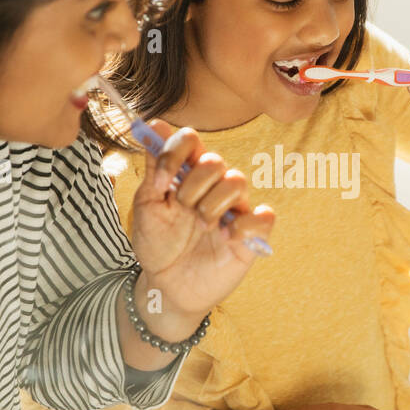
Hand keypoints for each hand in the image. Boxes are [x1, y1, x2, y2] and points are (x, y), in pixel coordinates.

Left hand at [130, 120, 274, 319]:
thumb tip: (154, 125)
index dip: (176, 151)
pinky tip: (225, 238)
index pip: (191, 140)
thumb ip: (154, 166)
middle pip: (215, 160)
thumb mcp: (146, 204)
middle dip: (192, 186)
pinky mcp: (251, 234)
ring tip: (200, 226)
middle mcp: (214, 185)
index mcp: (188, 173)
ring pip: (237, 182)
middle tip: (181, 209)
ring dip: (212, 205)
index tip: (161, 181)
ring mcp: (235, 208)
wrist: (165, 285)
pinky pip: (263, 216)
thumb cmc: (157, 243)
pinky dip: (243, 225)